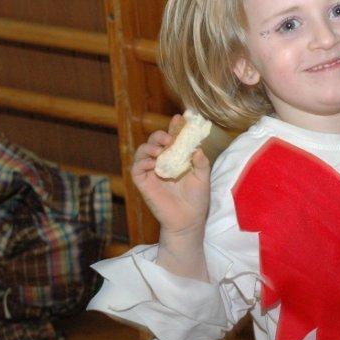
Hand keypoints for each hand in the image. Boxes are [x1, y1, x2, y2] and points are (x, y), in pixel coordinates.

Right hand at [131, 114, 210, 237]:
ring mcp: (151, 172)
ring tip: (160, 150)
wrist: (189, 220)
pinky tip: (153, 164)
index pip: (172, 139)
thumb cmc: (196, 199)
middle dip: (160, 135)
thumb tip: (197, 149)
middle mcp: (162, 162)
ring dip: (149, 147)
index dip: (174, 128)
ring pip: (142, 152)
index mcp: (176, 158)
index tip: (178, 119)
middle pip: (154, 141)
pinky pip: (136, 169)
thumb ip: (201, 162)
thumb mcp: (203, 177)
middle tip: (169, 139)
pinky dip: (142, 163)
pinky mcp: (143, 183)